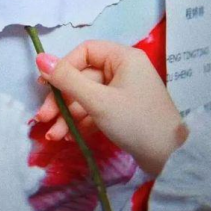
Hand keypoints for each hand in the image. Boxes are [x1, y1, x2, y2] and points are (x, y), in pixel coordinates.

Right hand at [35, 42, 186, 175]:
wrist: (170, 158)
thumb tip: (40, 58)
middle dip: (62, 99)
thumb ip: (67, 80)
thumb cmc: (135, 121)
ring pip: (87, 96)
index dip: (63, 67)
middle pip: (83, 76)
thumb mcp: (98, 101)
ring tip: (53, 135)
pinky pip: (96, 109)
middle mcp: (123, 70)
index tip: (45, 86)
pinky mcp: (122, 111)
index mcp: (123, 58)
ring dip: (68, 114)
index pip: (85, 52)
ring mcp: (123, 91)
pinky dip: (81, 121)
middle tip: (43, 118)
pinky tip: (67, 136)